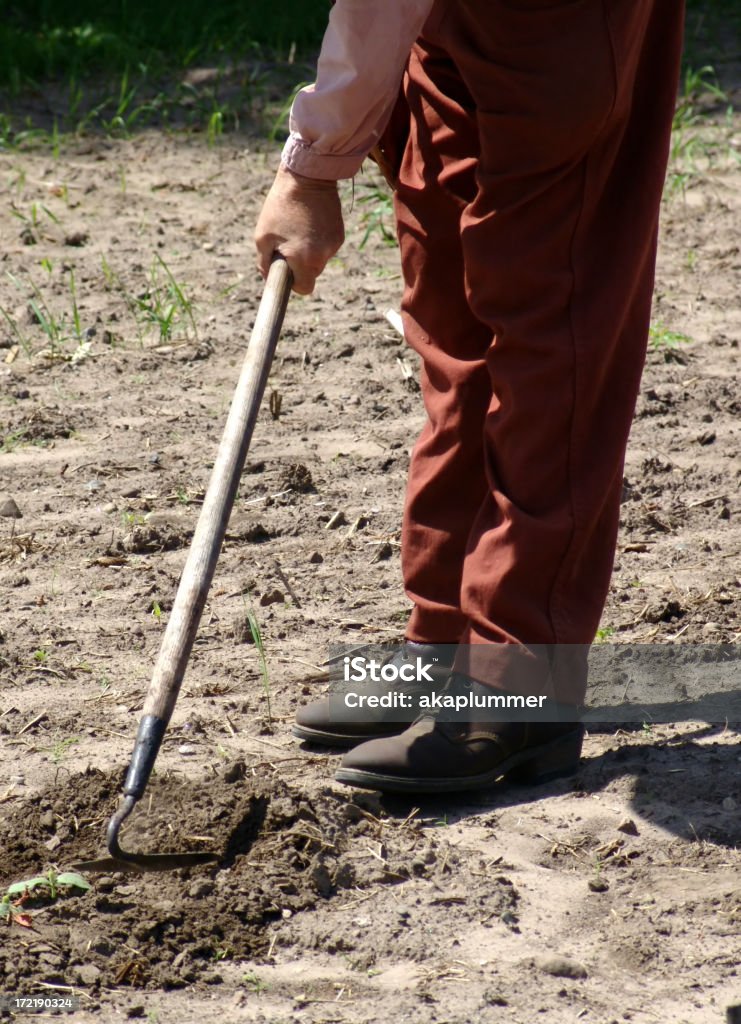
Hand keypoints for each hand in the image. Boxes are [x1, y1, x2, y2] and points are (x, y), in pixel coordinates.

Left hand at [254, 165, 344, 294]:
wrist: (308, 175)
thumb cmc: (280, 206)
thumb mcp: (262, 236)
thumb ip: (264, 263)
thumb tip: (269, 277)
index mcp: (304, 260)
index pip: (304, 289)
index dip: (294, 283)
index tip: (287, 272)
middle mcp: (322, 256)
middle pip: (311, 274)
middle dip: (299, 265)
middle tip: (287, 243)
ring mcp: (333, 245)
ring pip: (318, 259)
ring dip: (308, 250)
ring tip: (298, 227)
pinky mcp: (339, 234)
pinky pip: (326, 246)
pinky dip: (317, 239)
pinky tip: (310, 221)